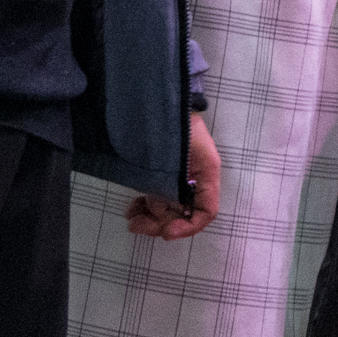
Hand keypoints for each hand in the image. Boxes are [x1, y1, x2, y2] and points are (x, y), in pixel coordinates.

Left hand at [127, 112, 220, 239]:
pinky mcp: (164, 177)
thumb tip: (163, 207)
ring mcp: (179, 181)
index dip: (188, 227)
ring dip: (150, 218)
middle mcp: (195, 183)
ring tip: (131, 215)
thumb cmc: (180, 125)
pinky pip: (158, 200)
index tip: (166, 231)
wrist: (170, 104)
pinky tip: (134, 205)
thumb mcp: (184, 150)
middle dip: (159, 224)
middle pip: (183, 215)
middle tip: (135, 224)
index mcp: (206, 176)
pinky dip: (146, 208)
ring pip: (168, 211)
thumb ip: (176, 179)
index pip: (206, 212)